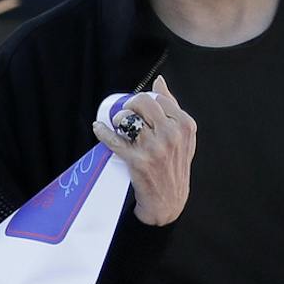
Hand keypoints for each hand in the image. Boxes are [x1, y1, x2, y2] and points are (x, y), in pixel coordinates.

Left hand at [95, 75, 196, 226]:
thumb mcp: (182, 136)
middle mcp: (171, 134)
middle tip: (126, 112)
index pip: (159, 99)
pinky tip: (99, 128)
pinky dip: (103, 132)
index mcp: (184, 125)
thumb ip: (172, 107)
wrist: (167, 201)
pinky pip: (114, 140)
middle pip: (143, 103)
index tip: (138, 107)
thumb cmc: (173, 166)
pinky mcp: (137, 161)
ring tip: (118, 125)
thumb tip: (159, 81)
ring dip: (118, 119)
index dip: (145, 100)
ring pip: (128, 119)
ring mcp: (154, 148)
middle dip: (130, 104)